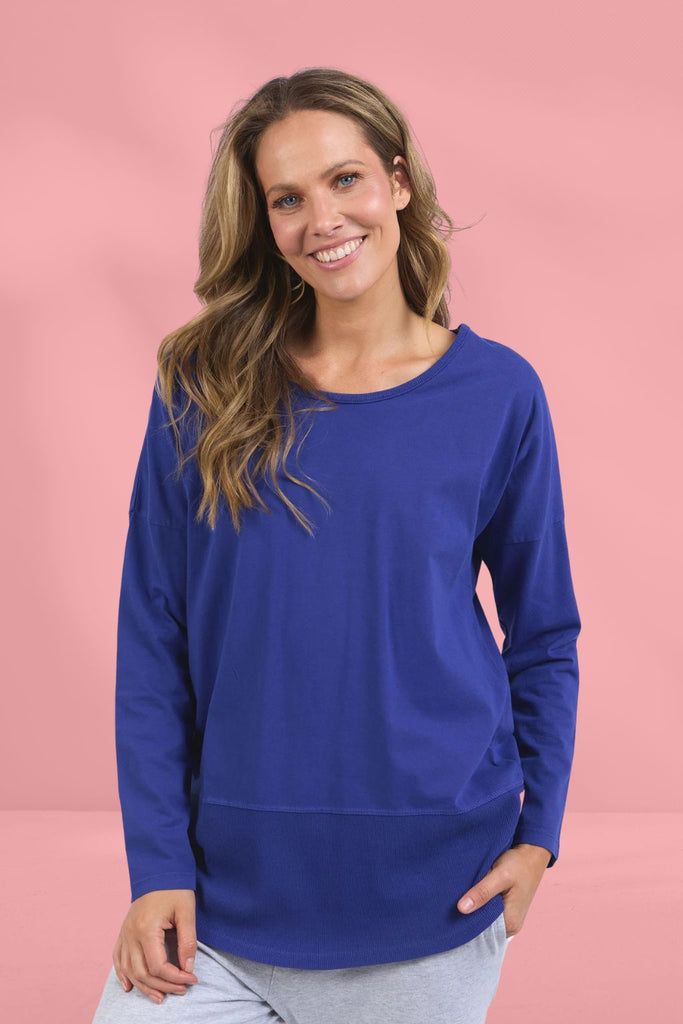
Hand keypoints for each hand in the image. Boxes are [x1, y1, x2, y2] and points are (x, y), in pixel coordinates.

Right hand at [113, 889, 198, 1003]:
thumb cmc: (174, 888)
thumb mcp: (186, 912)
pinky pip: (118, 959)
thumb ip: (187, 941)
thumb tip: (188, 968)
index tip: (192, 980)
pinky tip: (130, 986)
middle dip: (164, 986)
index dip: (176, 977)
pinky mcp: (123, 932)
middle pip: (143, 973)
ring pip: (129, 970)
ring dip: (144, 986)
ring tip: (161, 997)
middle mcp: (131, 935)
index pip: (158, 966)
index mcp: (146, 929)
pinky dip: (123, 975)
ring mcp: (124, 934)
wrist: (158, 869)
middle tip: (182, 990)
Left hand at [456, 843, 551, 937]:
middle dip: (469, 914)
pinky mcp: (507, 909)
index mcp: (510, 923)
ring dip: (475, 908)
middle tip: (454, 900)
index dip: (465, 921)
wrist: (533, 853)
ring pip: (485, 918)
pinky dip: (481, 904)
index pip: (481, 931)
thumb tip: (461, 909)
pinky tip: (474, 894)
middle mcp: (511, 925)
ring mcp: (510, 918)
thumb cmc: (519, 864)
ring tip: (463, 896)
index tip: (451, 910)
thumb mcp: (499, 876)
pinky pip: (490, 911)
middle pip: (483, 926)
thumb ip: (482, 892)